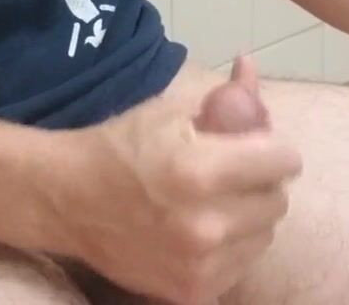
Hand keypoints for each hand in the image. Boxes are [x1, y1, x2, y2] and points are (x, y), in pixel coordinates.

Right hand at [66, 57, 300, 303]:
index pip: (280, 160)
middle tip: (235, 171)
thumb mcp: (169, 110)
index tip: (262, 144)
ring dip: (250, 215)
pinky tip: (203, 229)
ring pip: (264, 236)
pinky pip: (240, 265)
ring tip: (217, 200)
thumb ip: (222, 97)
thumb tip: (251, 66)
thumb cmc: (120, 145)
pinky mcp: (192, 292)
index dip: (274, 148)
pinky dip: (231, 246)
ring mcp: (200, 265)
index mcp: (199, 169)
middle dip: (262, 181)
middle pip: (277, 201)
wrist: (68, 199)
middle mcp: (205, 224)